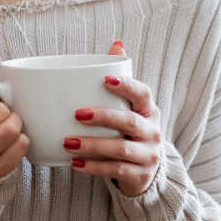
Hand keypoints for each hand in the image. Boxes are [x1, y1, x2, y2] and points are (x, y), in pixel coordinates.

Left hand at [64, 41, 161, 196]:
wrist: (145, 171)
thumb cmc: (129, 132)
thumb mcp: (129, 106)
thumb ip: (121, 78)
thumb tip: (116, 44)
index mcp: (148, 110)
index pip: (143, 94)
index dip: (127, 86)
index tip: (106, 80)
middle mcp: (152, 132)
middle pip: (130, 123)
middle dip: (104, 117)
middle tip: (77, 114)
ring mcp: (148, 156)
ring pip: (121, 150)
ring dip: (93, 146)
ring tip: (68, 142)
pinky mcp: (139, 176)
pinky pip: (115, 171)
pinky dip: (94, 167)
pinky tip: (75, 163)